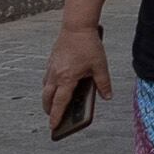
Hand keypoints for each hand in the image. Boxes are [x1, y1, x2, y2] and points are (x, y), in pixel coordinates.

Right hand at [41, 20, 110, 137]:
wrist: (77, 25)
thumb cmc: (88, 44)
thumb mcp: (100, 66)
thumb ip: (103, 83)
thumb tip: (107, 96)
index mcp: (67, 78)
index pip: (59, 103)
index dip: (56, 117)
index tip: (53, 127)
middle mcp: (56, 75)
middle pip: (47, 98)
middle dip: (49, 110)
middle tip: (53, 118)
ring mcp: (52, 67)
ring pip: (46, 88)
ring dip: (48, 98)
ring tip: (53, 105)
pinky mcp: (51, 60)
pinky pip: (47, 78)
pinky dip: (49, 86)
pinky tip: (56, 86)